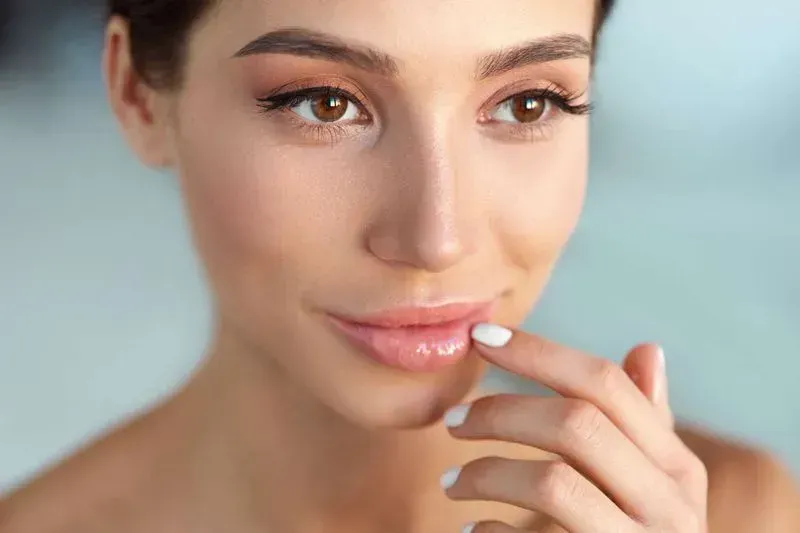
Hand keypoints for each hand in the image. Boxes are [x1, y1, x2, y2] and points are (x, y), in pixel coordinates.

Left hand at [440, 324, 707, 532]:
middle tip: (452, 420)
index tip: (478, 337)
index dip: (537, 352)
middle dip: (501, 411)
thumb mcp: (659, 485)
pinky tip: (472, 529)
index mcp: (676, 468)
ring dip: (484, 473)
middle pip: (576, 424)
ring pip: (552, 482)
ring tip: (451, 483)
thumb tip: (645, 349)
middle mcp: (667, 507)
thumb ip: (647, 425)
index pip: (605, 385)